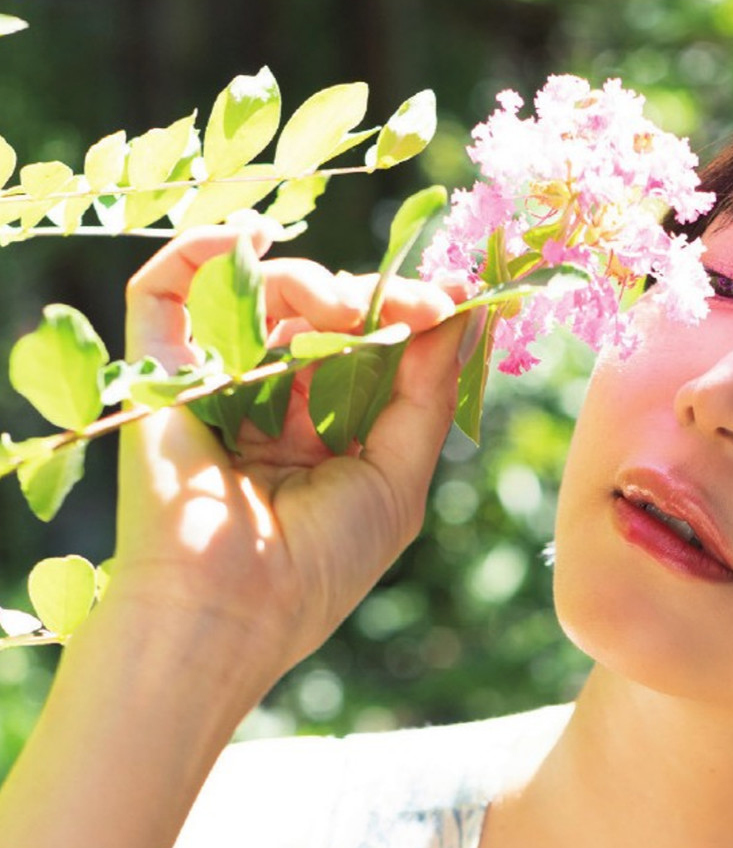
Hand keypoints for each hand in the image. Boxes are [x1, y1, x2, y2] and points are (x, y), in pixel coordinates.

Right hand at [108, 219, 468, 696]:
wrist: (228, 608)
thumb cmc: (320, 563)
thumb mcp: (397, 477)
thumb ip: (427, 393)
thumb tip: (462, 310)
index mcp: (322, 435)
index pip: (364, 348)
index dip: (406, 312)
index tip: (450, 294)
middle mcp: (265, 405)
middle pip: (314, 312)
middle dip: (363, 295)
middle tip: (394, 303)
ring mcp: (210, 386)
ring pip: (255, 293)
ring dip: (305, 280)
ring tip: (333, 307)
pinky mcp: (154, 373)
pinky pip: (166, 290)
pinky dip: (204, 249)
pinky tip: (249, 239)